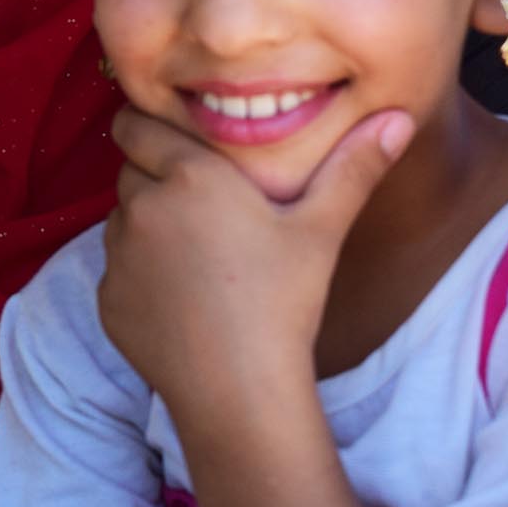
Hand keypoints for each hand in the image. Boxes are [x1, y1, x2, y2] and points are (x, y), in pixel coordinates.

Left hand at [97, 105, 412, 415]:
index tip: (168, 136)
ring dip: (146, 225)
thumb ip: (354, 168)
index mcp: (189, 176)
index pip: (137, 126)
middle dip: (155, 177)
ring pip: (122, 220)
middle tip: (200, 205)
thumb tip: (399, 118)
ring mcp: (118, 256)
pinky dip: (140, 274)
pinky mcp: (108, 300)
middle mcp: (142, 207)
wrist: (240, 388)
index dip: (148, 127)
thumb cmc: (285, 301)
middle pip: (131, 171)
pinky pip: (117, 270)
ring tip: (195, 253)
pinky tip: (182, 296)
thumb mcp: (322, 229)